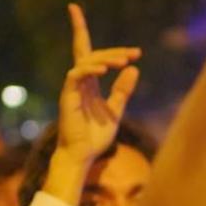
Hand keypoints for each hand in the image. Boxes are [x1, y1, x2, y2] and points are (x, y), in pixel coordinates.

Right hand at [56, 3, 141, 161]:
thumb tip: (134, 68)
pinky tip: (104, 70)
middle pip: (90, 54)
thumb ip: (122, 91)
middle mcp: (81, 83)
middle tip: (135, 53)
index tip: (138, 52)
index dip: (111, 49)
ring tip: (124, 61)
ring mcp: (72, 89)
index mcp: (91, 85)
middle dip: (112, 50)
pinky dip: (89, 69)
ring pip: (85, 61)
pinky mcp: (67, 97)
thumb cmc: (95, 137)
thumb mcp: (115, 111)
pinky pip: (75, 75)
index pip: (94, 58)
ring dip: (106, 58)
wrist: (82, 156)